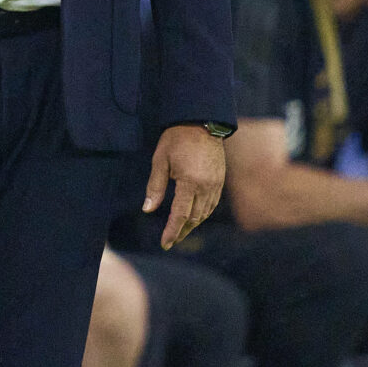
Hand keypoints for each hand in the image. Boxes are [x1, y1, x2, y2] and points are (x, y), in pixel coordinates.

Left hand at [144, 124, 224, 248]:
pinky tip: (194, 218)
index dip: (172, 231)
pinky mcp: (220, 180)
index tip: (165, 244)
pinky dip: (203, 214)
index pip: (180, 214)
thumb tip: (148, 210)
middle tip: (170, 241)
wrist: (201, 122)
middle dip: (181, 231)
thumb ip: (155, 187)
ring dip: (192, 225)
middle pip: (194, 217)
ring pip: (205, 213)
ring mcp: (216, 184)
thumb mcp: (160, 160)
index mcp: (190, 181)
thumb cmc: (176, 139)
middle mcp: (206, 186)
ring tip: (180, 232)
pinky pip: (212, 204)